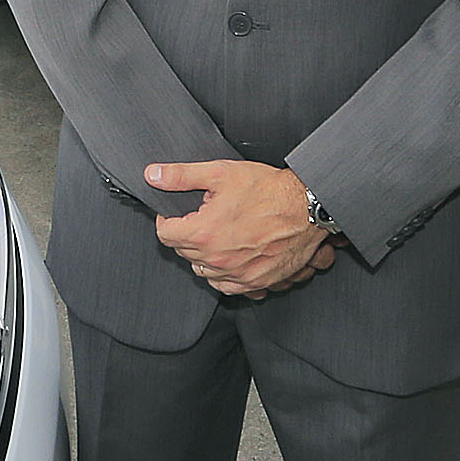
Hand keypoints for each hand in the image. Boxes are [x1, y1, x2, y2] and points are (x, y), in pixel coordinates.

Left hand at [147, 160, 338, 299]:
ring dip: (202, 256)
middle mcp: (218, 260)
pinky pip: (227, 287)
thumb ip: (181, 176)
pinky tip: (230, 257)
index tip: (173, 213)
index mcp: (204, 234)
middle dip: (186, 235)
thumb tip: (153, 176)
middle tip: (201, 217)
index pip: (165, 235)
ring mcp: (238, 275)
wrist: (306, 208)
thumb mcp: (219, 173)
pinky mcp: (257, 282)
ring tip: (215, 235)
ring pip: (203, 272)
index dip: (166, 220)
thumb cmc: (268, 190)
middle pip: (183, 253)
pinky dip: (223, 274)